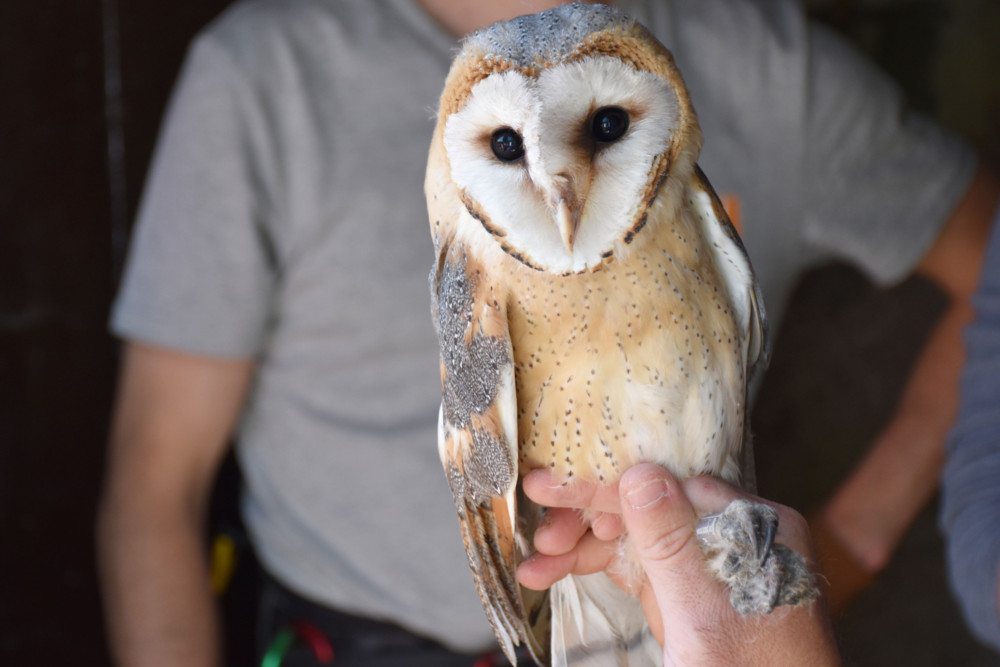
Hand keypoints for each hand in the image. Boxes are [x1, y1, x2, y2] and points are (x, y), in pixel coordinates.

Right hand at [516, 463, 839, 665]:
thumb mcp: (704, 620)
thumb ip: (672, 547)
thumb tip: (642, 475)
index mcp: (755, 528)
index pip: (670, 485)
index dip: (608, 484)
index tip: (552, 485)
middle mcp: (730, 538)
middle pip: (647, 506)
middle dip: (587, 517)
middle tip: (539, 530)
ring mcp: (704, 566)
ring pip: (632, 535)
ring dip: (581, 545)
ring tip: (538, 561)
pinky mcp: (683, 595)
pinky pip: (632, 566)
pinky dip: (592, 566)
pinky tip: (551, 570)